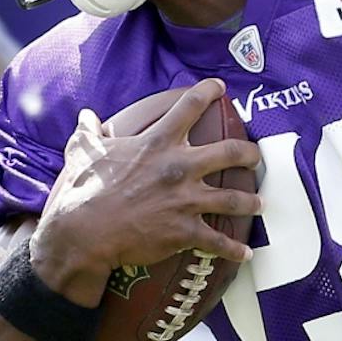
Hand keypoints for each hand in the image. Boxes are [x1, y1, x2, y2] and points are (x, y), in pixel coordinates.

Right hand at [31, 80, 262, 299]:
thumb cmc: (82, 189)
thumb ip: (89, 132)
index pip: (188, 107)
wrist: (85, 231)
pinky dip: (234, 249)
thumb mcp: (82, 150)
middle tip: (255, 156)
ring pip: (234, 199)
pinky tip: (245, 253)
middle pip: (230, 152)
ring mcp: (187, 200)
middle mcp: (179, 168)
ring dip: (251, 201)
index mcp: (157, 144)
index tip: (220, 87)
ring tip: (260, 203)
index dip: (207, 93)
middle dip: (249, 153)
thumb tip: (87, 117)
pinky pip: (219, 242)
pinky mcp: (187, 231)